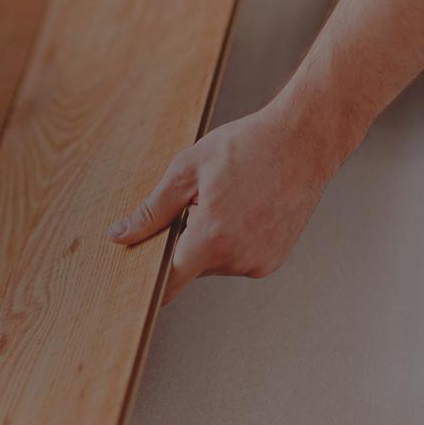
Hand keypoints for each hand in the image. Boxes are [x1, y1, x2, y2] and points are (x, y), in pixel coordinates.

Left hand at [107, 103, 355, 303]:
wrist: (304, 140)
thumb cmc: (247, 147)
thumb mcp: (186, 171)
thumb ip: (151, 211)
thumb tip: (119, 235)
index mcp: (212, 239)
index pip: (168, 284)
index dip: (149, 279)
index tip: (138, 274)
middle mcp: (239, 259)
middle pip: (190, 266)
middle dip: (184, 240)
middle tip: (198, 201)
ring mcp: (260, 263)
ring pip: (214, 262)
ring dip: (210, 239)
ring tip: (229, 200)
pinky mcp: (273, 261)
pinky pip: (237, 259)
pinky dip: (232, 240)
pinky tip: (244, 209)